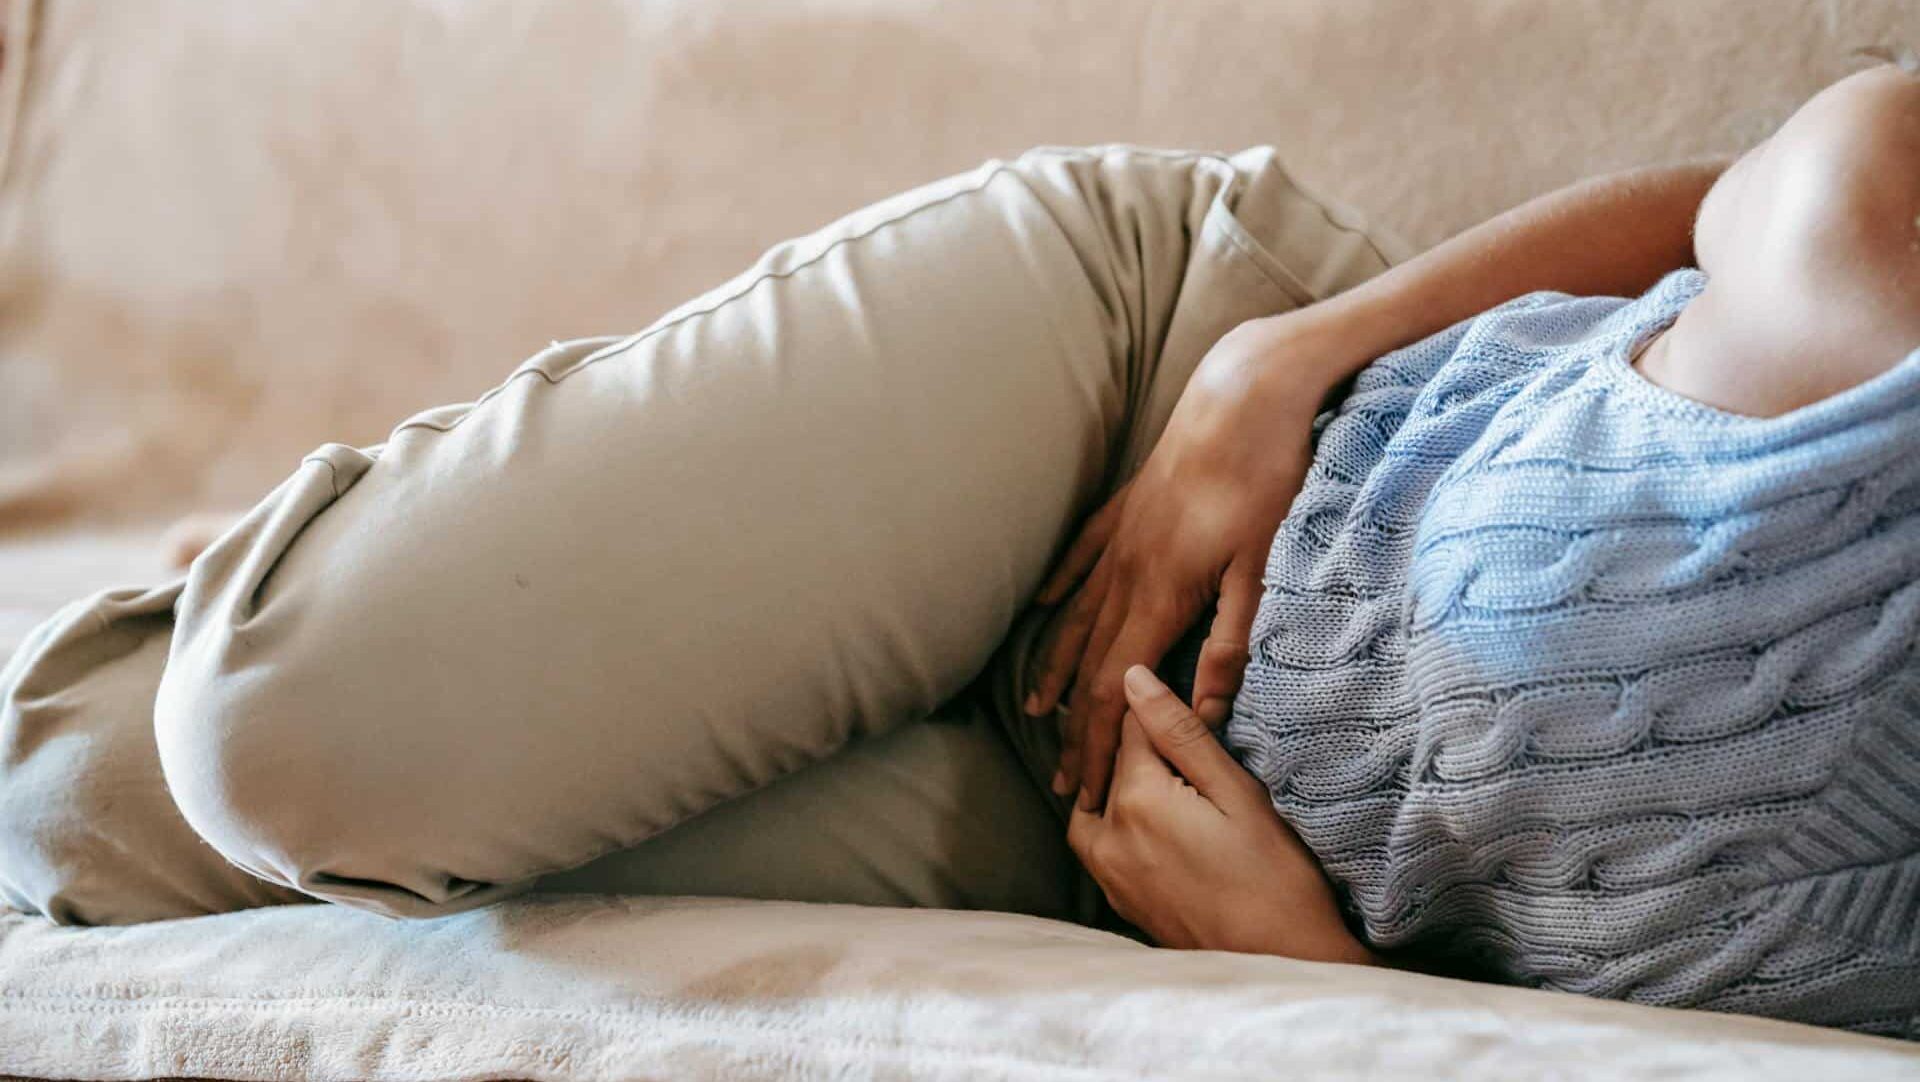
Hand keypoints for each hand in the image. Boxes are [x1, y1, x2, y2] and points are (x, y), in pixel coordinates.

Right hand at [1026, 308, 1361, 809]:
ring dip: (1055, 666)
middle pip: (1088, 663)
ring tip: (1036, 707)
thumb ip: (1230, 640)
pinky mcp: (1130, 506)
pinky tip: (1043, 607)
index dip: (1094, 742)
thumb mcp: (1262, 565)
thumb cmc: (1266, 475)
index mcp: (1161, 593)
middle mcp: (1128, 569)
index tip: (1080, 788)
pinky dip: (1061, 589)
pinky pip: (1082, 557)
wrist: (1245, 390)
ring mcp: (1123, 536)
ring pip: (1077, 615)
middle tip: (1060, 779)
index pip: (1113, 687)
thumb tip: (1202, 707)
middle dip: (1072, 726)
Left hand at [1067, 666, 1372, 962]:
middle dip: (1141, 746)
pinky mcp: (1122, 903)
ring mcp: (1110, 875)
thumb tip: (1133, 678)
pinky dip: (1115, 825)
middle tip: (1186, 743)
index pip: (1129, 725)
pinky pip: (1099, 847)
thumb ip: (1180, 733)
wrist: (1283, 967)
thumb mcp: (1238, 793)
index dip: (1158, 706)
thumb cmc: (1276, 879)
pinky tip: (1154, 824)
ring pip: (1094, 807)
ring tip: (1165, 780)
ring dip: (1120, 786)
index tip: (1184, 703)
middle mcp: (1109, 836)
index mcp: (1137, 800)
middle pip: (1111, 766)